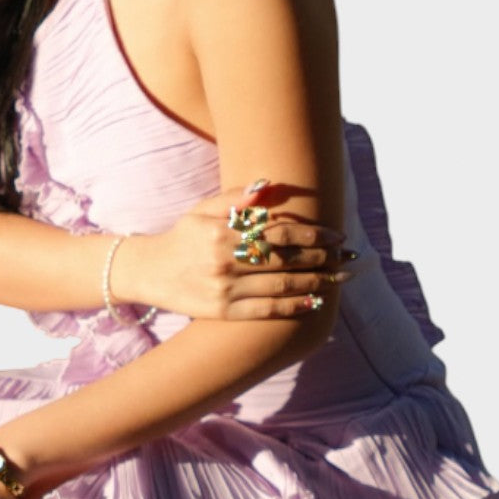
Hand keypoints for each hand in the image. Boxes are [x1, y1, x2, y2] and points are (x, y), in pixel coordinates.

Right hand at [109, 180, 355, 320]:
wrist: (148, 272)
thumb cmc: (182, 237)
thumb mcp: (203, 210)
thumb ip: (236, 198)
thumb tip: (269, 185)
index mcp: (223, 233)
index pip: (278, 233)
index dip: (312, 235)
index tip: (337, 236)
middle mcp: (225, 263)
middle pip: (285, 260)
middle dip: (322, 259)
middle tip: (349, 258)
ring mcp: (224, 291)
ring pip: (280, 286)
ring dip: (316, 283)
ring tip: (339, 279)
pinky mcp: (222, 313)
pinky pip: (265, 312)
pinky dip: (292, 307)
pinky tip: (313, 303)